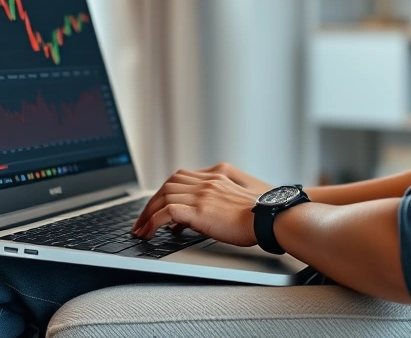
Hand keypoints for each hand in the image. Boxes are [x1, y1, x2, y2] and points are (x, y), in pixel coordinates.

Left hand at [131, 166, 268, 246]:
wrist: (269, 218)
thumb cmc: (257, 215)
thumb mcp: (233, 201)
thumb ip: (213, 202)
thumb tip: (192, 218)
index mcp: (215, 176)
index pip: (179, 177)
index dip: (164, 192)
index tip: (157, 207)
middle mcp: (206, 181)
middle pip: (167, 185)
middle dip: (150, 203)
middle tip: (142, 220)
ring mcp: (202, 194)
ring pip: (163, 197)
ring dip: (147, 214)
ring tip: (141, 230)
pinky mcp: (199, 210)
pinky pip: (166, 212)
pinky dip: (153, 222)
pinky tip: (149, 233)